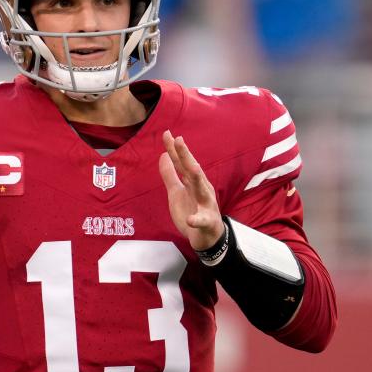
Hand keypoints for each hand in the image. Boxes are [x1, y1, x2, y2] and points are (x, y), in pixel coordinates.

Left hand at [158, 130, 224, 250]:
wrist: (207, 237)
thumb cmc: (193, 210)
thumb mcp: (177, 192)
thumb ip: (170, 175)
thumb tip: (164, 155)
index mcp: (193, 182)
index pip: (183, 163)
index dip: (175, 150)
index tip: (167, 134)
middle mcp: (202, 190)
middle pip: (193, 171)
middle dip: (186, 156)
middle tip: (178, 140)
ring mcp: (206, 205)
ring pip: (202, 191)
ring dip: (197, 179)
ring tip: (190, 168)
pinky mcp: (207, 222)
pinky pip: (202, 221)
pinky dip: (197, 220)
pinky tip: (192, 219)